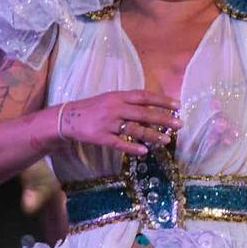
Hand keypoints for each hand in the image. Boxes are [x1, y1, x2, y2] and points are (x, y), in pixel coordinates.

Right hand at [52, 90, 180, 155]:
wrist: (67, 118)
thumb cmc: (94, 108)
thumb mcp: (111, 99)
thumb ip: (130, 102)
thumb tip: (155, 107)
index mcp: (118, 97)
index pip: (143, 96)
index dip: (161, 100)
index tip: (178, 105)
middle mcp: (114, 108)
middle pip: (142, 113)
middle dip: (163, 119)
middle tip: (179, 124)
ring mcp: (107, 123)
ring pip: (133, 129)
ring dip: (152, 135)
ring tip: (167, 140)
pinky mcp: (100, 137)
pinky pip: (119, 143)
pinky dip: (132, 147)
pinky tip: (144, 151)